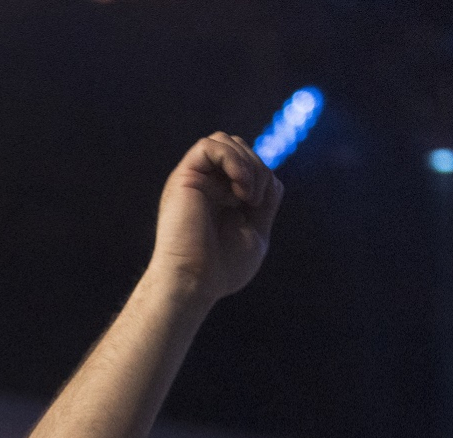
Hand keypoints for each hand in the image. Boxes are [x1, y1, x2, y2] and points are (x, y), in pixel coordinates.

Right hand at [145, 133, 281, 305]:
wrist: (194, 282)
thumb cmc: (221, 268)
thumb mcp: (256, 230)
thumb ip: (265, 200)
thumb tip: (269, 175)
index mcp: (219, 196)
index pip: (247, 163)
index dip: (262, 176)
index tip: (259, 207)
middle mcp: (203, 184)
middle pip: (238, 147)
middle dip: (257, 167)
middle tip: (255, 201)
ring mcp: (192, 180)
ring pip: (225, 141)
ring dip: (248, 163)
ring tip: (248, 196)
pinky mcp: (183, 178)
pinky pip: (210, 145)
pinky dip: (233, 160)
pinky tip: (240, 189)